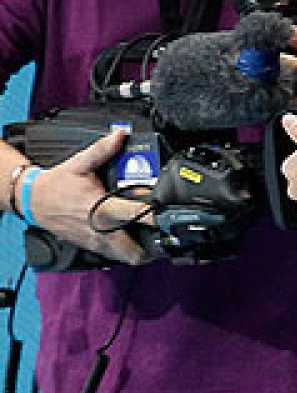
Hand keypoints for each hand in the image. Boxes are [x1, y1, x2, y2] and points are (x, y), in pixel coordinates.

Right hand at [26, 130, 151, 264]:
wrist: (32, 200)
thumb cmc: (57, 184)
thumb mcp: (79, 163)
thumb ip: (103, 149)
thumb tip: (120, 134)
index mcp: (101, 208)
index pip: (134, 215)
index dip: (154, 217)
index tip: (169, 217)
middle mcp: (100, 230)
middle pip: (133, 251)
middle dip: (152, 248)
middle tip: (164, 236)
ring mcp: (94, 242)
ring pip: (123, 257)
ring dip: (139, 252)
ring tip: (152, 241)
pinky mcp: (89, 247)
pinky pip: (112, 255)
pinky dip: (124, 251)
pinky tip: (131, 239)